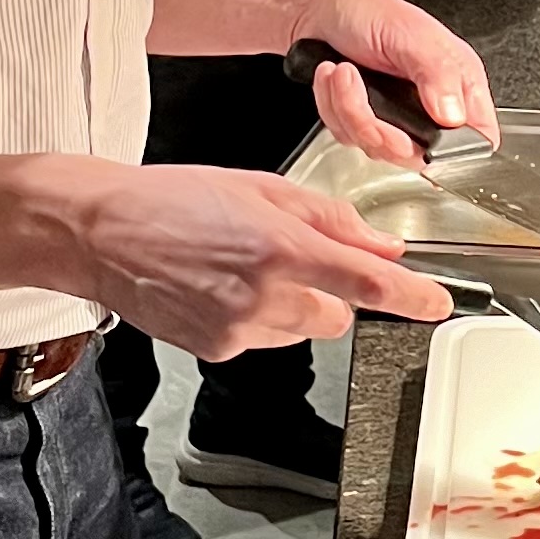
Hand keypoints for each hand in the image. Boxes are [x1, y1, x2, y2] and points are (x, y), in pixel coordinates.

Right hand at [70, 163, 455, 359]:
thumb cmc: (171, 199)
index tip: (439, 305)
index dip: (414, 298)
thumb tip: (380, 245)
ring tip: (240, 269)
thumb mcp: (261, 187)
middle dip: (331, 293)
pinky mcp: (216, 350)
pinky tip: (219, 289)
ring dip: (291, 305)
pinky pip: (261, 340)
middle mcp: (264, 296)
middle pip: (338, 316)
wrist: (99, 233)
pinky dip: (254, 319)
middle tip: (290, 260)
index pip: (369, 285)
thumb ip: (329, 218)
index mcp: (282, 247)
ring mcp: (239, 330)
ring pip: (301, 331)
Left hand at [302, 0, 500, 162]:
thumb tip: (453, 114)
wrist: (318, 5)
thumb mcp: (412, 35)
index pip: (479, 137)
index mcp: (457, 82)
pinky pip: (348, 138)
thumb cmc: (368, 9)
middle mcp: (430, 104)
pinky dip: (332, 107)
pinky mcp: (362, 121)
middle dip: (378, 127)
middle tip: (360, 89)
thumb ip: (437, 75)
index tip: (421, 134)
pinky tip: (333, 79)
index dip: (457, 148)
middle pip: (417, 155)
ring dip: (347, 109)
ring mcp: (395, 117)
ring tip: (342, 71)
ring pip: (376, 148)